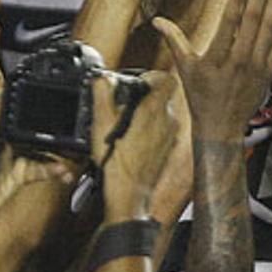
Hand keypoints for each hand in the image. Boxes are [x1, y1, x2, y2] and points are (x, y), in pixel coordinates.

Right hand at [90, 69, 180, 216]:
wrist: (129, 195)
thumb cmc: (116, 164)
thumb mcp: (101, 125)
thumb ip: (102, 96)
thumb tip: (102, 78)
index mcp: (154, 111)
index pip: (166, 79)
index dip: (152, 76)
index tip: (138, 81)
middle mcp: (168, 121)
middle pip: (162, 96)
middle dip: (143, 96)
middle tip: (124, 104)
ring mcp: (170, 135)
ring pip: (162, 113)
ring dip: (145, 113)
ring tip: (124, 123)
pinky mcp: (167, 148)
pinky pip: (161, 129)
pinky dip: (149, 128)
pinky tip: (130, 139)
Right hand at [156, 0, 271, 141]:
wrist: (221, 126)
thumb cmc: (201, 96)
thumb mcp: (185, 68)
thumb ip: (175, 40)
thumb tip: (157, 20)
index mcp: (217, 58)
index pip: (229, 22)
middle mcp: (239, 61)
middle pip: (252, 22)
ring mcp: (256, 67)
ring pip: (268, 30)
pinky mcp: (268, 73)